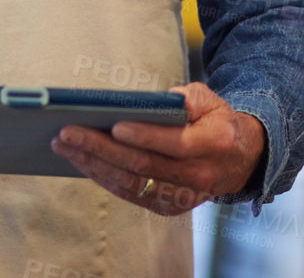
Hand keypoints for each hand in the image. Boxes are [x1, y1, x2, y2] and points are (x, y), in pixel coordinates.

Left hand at [50, 82, 264, 216]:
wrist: (239, 160)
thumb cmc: (216, 121)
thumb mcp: (211, 100)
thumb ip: (186, 97)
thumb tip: (152, 103)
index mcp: (214, 144)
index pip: (175, 144)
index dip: (144, 136)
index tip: (114, 125)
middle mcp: (198, 176)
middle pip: (143, 165)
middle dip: (101, 148)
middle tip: (67, 132)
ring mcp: (182, 196)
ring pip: (131, 183)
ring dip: (93, 165)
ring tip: (64, 145)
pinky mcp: (168, 207)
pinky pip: (130, 193)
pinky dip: (103, 177)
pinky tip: (82, 160)